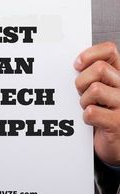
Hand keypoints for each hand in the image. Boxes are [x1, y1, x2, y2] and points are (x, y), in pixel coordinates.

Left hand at [74, 42, 119, 165]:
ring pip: (95, 89)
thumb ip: (92, 72)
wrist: (114, 143)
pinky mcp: (117, 123)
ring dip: (84, 100)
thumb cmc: (103, 112)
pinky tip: (91, 120)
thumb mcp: (99, 88)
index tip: (77, 65)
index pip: (110, 50)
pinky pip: (92, 111)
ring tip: (88, 107)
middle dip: (82, 80)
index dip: (90, 54)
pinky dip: (85, 117)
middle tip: (81, 92)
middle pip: (99, 68)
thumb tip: (77, 63)